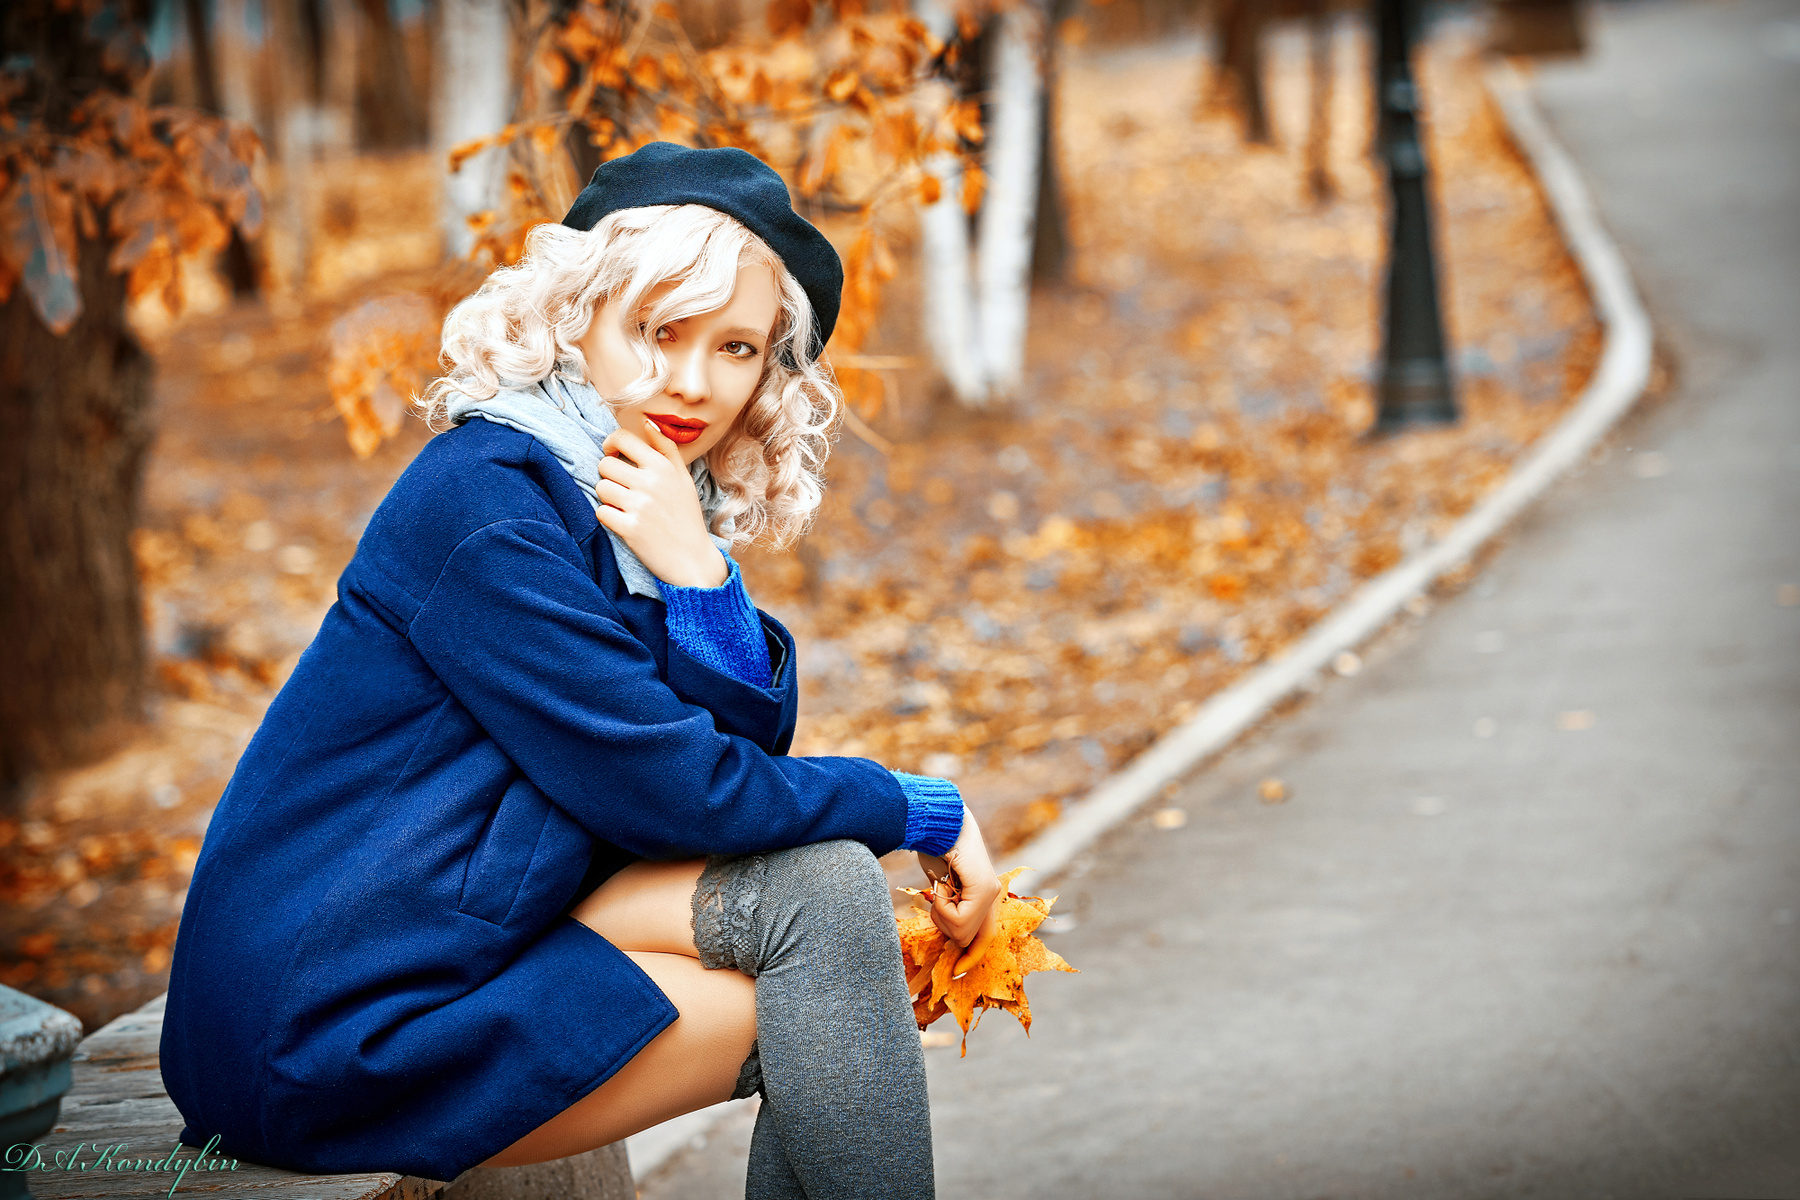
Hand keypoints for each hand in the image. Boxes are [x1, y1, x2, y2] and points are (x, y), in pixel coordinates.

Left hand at [596, 419, 727, 587]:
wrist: (692, 559)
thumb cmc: (686, 517)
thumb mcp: (683, 478)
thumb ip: (666, 449)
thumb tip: (648, 423)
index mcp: (663, 466)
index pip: (623, 438)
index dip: (611, 444)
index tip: (613, 455)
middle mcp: (651, 482)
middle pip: (605, 464)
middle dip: (609, 475)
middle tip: (622, 487)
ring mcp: (639, 506)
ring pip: (601, 487)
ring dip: (608, 497)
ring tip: (625, 506)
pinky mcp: (629, 528)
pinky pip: (601, 512)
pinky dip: (608, 517)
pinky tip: (624, 522)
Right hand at [915, 806, 1002, 976]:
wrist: (935, 820)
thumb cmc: (933, 848)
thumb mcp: (940, 886)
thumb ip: (950, 909)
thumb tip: (952, 941)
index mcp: (984, 897)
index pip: (984, 939)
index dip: (971, 958)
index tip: (958, 974)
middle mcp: (992, 896)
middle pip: (969, 939)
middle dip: (946, 927)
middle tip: (936, 900)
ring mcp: (990, 892)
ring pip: (961, 932)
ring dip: (941, 915)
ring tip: (939, 887)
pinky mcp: (984, 888)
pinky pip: (959, 918)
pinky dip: (941, 907)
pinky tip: (940, 885)